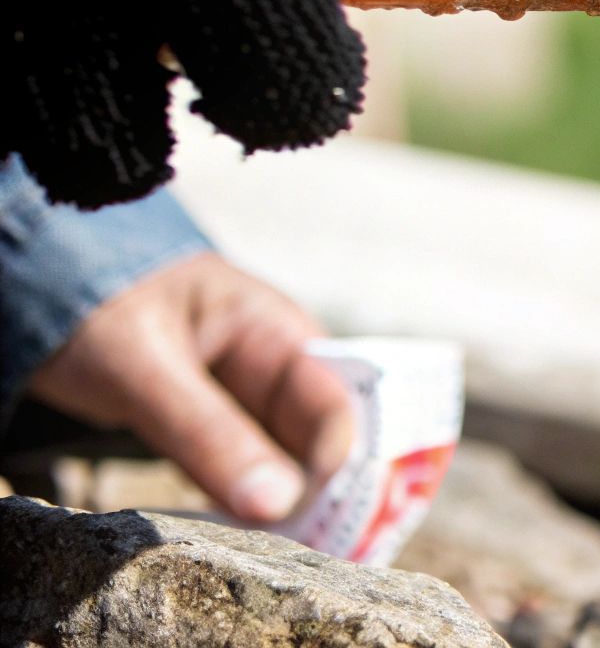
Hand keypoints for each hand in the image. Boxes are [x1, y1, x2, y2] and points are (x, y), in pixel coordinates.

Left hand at [26, 253, 353, 524]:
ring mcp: (245, 399)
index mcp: (277, 332)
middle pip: (319, 438)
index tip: (304, 517)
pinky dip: (243, 501)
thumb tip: (277, 505)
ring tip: (264, 543)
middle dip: (313, 491)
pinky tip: (235, 531)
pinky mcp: (215, 426)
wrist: (36, 284)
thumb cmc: (96, 308)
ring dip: (278, 501)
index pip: (335, 404)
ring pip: (285, 459)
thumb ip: (208, 432)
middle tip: (291, 544)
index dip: (335, 462)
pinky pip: (244, 471)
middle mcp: (275, 368)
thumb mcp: (145, 369)